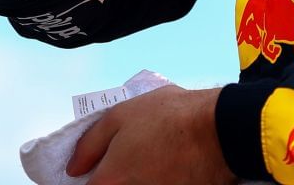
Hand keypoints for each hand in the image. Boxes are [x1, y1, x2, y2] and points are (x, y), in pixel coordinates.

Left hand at [67, 86, 235, 184]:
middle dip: (113, 178)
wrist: (219, 130)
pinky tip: (167, 165)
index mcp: (110, 180)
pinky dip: (158, 179)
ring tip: (151, 159)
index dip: (87, 180)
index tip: (92, 171)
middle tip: (127, 160)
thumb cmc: (169, 117)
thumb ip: (89, 144)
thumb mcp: (120, 116)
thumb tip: (74, 167)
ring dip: (136, 178)